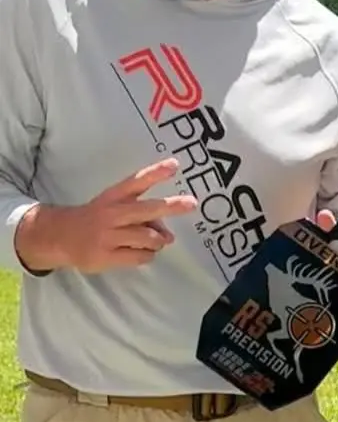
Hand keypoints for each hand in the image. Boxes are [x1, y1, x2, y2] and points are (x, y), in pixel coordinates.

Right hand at [14, 157, 197, 273]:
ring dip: (157, 241)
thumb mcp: (115, 208)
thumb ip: (143, 216)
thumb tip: (169, 237)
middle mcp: (112, 213)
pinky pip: (141, 257)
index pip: (137, 181)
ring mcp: (108, 235)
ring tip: (149, 242)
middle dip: (172, 206)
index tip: (175, 164)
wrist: (60, 236)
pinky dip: (146, 255)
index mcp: (114, 196)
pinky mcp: (107, 256)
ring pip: (150, 238)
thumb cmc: (97, 219)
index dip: (156, 173)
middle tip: (192, 203)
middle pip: (147, 209)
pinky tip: (136, 252)